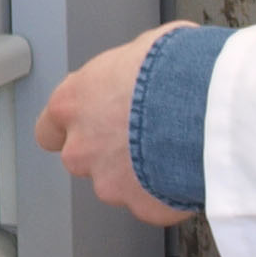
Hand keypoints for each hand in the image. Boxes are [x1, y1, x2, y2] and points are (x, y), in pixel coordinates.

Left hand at [34, 24, 197, 227]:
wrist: (205, 109)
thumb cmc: (173, 71)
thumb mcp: (141, 49)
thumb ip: (123, 74)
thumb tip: (139, 71)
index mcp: (72, 103)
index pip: (50, 128)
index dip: (71, 128)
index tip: (89, 125)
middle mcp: (81, 147)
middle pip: (82, 158)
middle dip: (106, 152)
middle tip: (138, 135)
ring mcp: (109, 182)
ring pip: (116, 184)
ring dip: (136, 173)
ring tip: (168, 149)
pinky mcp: (141, 207)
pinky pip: (150, 201)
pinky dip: (164, 191)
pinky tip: (183, 168)